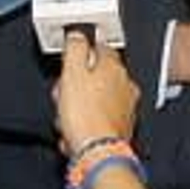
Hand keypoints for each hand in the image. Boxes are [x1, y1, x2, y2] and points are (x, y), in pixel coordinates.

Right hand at [55, 32, 139, 154]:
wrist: (97, 153)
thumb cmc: (85, 117)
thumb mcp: (71, 72)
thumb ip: (75, 48)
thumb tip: (77, 35)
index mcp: (114, 67)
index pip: (98, 47)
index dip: (78, 56)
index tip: (67, 66)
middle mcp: (125, 84)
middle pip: (94, 75)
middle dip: (75, 86)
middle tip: (64, 97)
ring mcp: (125, 107)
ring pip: (94, 98)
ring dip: (78, 107)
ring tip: (67, 118)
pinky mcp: (120, 127)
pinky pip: (97, 118)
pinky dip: (86, 123)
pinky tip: (75, 130)